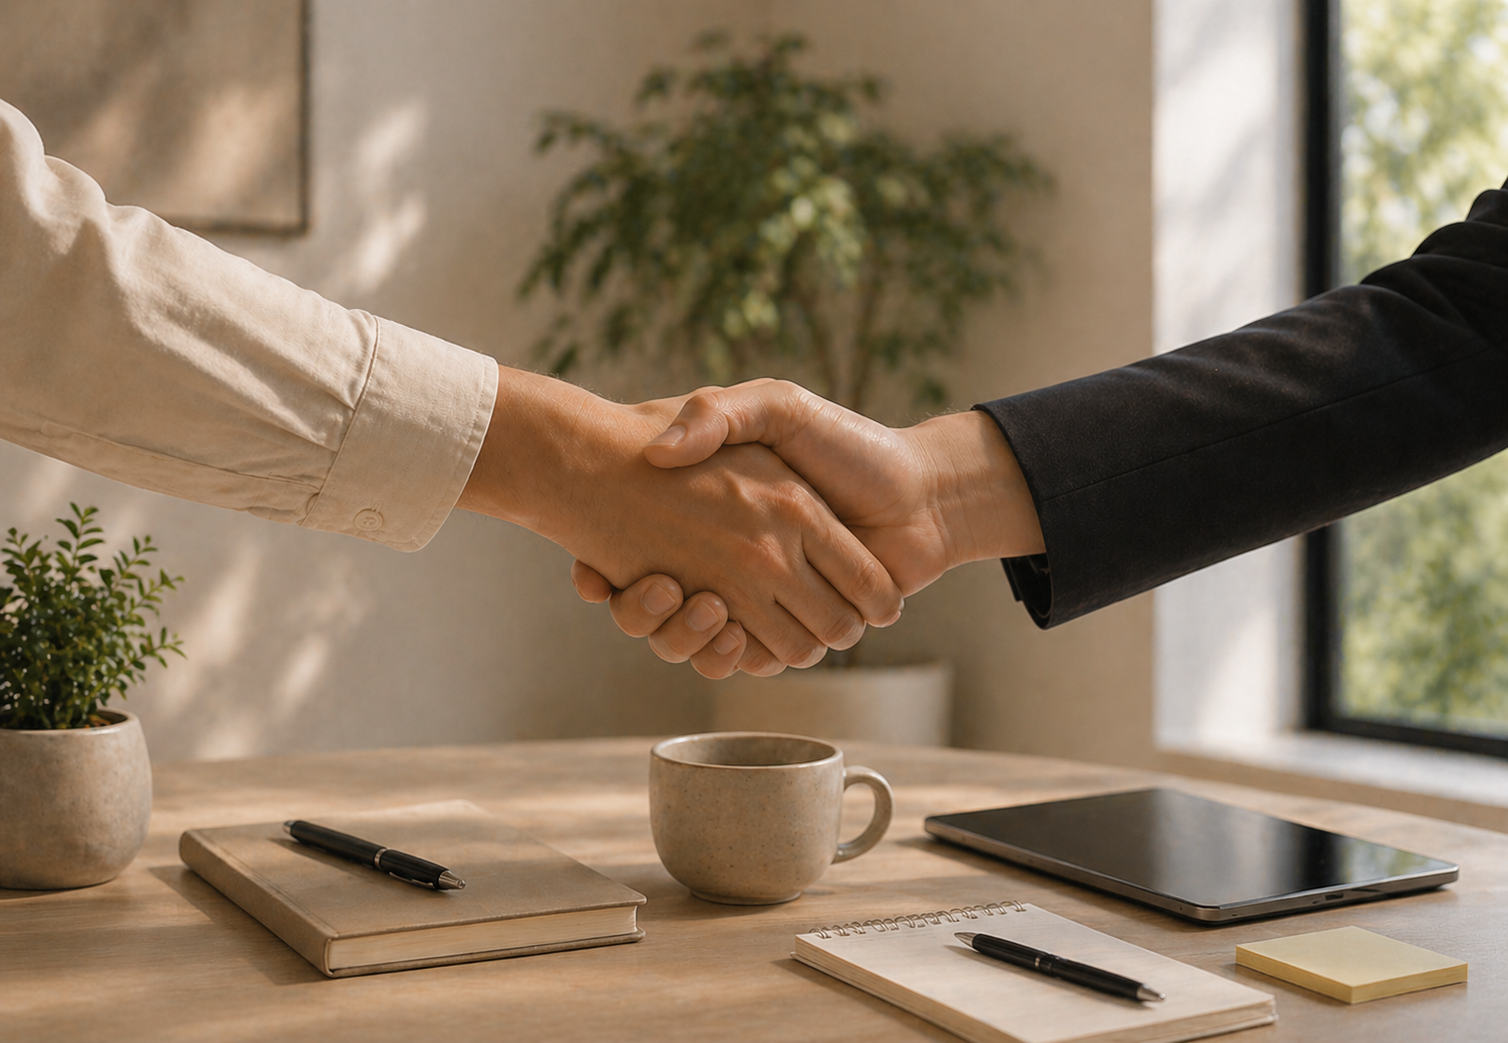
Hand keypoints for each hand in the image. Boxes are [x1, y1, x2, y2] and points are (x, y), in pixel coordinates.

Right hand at [573, 379, 1044, 665]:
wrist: (921, 493)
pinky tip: (732, 628)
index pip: (632, 552)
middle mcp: (730, 564)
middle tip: (654, 586)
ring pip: (693, 644)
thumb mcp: (778, 408)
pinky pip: (743, 662)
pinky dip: (732, 656)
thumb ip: (720, 413)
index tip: (595, 568)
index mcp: (715, 516)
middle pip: (655, 611)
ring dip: (685, 636)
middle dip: (642, 611)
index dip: (605, 567)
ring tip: (700, 602)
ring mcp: (759, 603)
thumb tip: (660, 453)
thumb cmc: (850, 444)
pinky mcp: (790, 633)